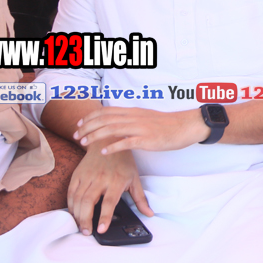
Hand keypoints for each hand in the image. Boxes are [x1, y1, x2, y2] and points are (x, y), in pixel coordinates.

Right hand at [66, 145, 151, 233]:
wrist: (107, 141)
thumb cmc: (123, 162)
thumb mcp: (135, 178)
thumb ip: (140, 198)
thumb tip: (149, 214)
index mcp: (116, 180)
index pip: (109, 202)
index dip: (104, 216)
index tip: (101, 230)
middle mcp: (100, 178)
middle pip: (89, 202)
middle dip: (86, 219)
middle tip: (87, 232)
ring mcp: (87, 176)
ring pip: (78, 199)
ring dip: (77, 215)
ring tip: (81, 227)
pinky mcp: (77, 175)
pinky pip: (71, 192)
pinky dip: (70, 205)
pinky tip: (74, 214)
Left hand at [75, 106, 208, 153]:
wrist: (186, 126)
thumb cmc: (167, 124)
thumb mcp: (146, 117)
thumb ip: (131, 119)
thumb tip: (116, 124)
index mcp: (133, 111)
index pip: (106, 111)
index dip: (90, 117)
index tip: (79, 124)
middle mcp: (134, 117)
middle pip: (105, 119)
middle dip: (87, 127)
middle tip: (76, 136)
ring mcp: (141, 128)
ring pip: (112, 129)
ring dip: (95, 136)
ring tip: (84, 143)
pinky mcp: (147, 139)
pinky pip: (127, 142)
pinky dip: (113, 146)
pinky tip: (103, 151)